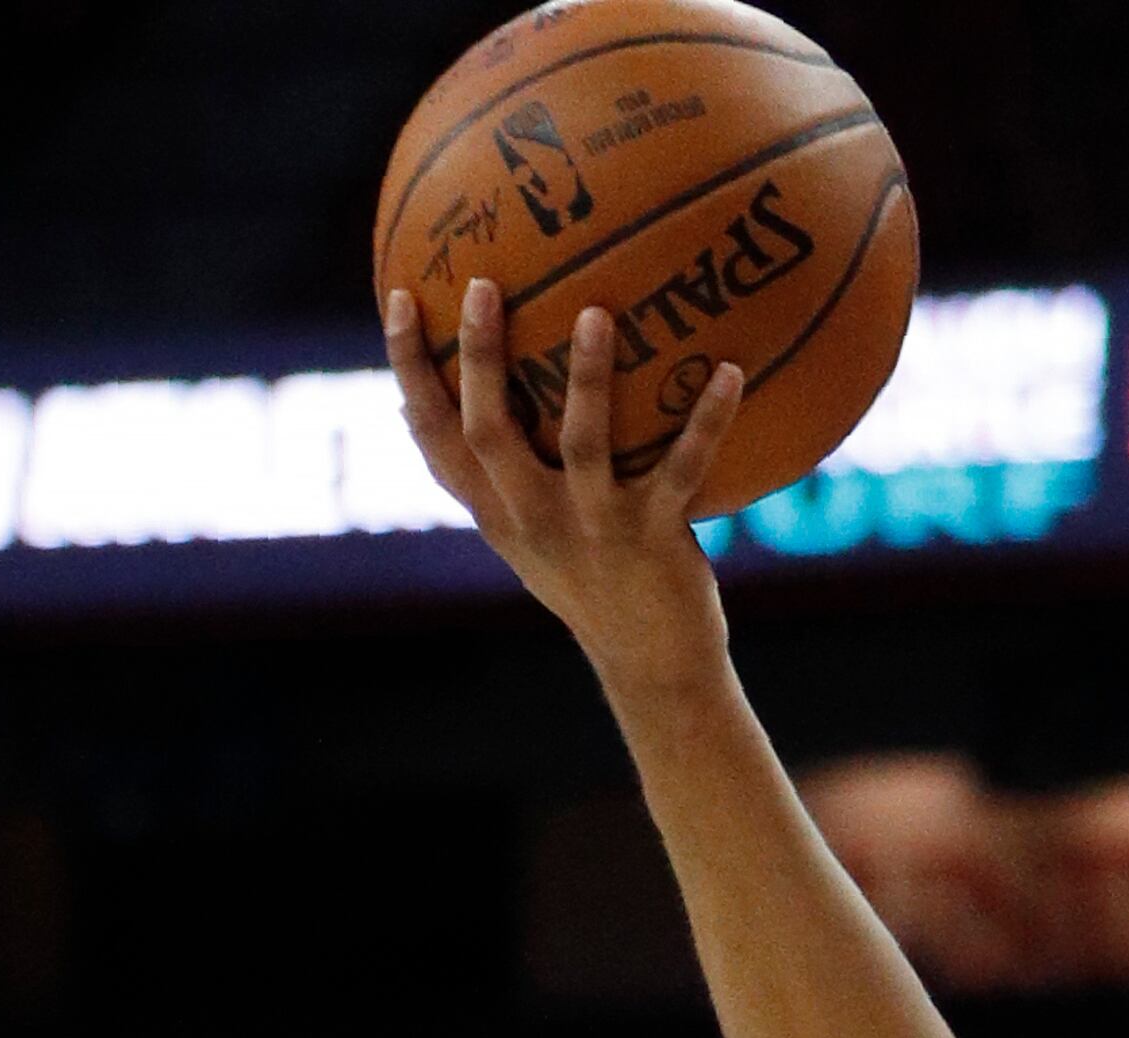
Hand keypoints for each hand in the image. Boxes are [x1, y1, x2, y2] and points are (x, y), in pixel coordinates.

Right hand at [382, 278, 744, 697]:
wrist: (650, 662)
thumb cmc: (590, 582)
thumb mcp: (526, 532)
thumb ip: (491, 473)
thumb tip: (432, 401)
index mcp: (494, 508)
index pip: (433, 431)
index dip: (409, 365)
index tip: (399, 296)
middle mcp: (531, 514)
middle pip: (488, 426)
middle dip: (479, 356)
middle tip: (483, 284)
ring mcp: (592, 525)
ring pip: (581, 441)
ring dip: (588, 376)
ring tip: (598, 312)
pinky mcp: (653, 536)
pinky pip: (682, 466)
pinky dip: (707, 419)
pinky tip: (728, 371)